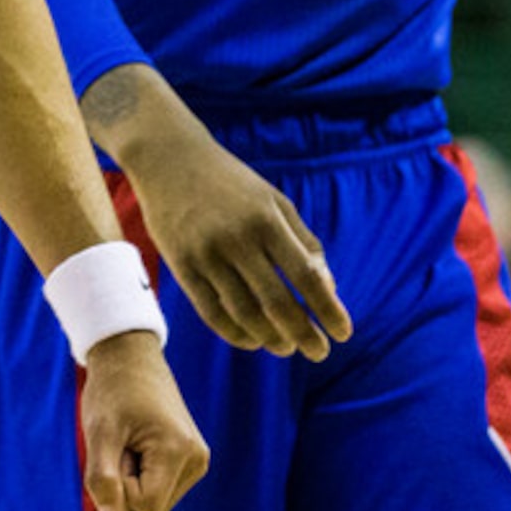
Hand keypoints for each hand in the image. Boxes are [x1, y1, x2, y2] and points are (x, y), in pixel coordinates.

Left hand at [75, 330, 207, 510]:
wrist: (129, 359)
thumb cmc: (112, 392)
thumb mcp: (100, 433)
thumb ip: (103, 479)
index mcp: (179, 453)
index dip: (118, 488)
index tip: (116, 448)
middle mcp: (197, 461)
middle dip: (126, 485)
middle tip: (122, 443)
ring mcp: (197, 462)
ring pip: (153, 505)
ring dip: (132, 480)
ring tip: (131, 441)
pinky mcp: (191, 462)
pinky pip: (158, 492)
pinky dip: (140, 475)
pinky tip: (139, 444)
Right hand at [125, 127, 350, 359]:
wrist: (167, 158)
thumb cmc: (230, 182)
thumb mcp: (273, 200)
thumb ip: (303, 241)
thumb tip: (327, 288)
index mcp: (265, 219)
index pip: (305, 275)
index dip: (328, 309)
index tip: (343, 334)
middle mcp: (236, 239)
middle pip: (277, 302)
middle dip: (303, 334)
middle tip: (319, 352)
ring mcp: (205, 254)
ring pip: (244, 313)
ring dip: (271, 339)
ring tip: (286, 347)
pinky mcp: (181, 266)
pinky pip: (211, 312)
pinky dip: (235, 334)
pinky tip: (252, 341)